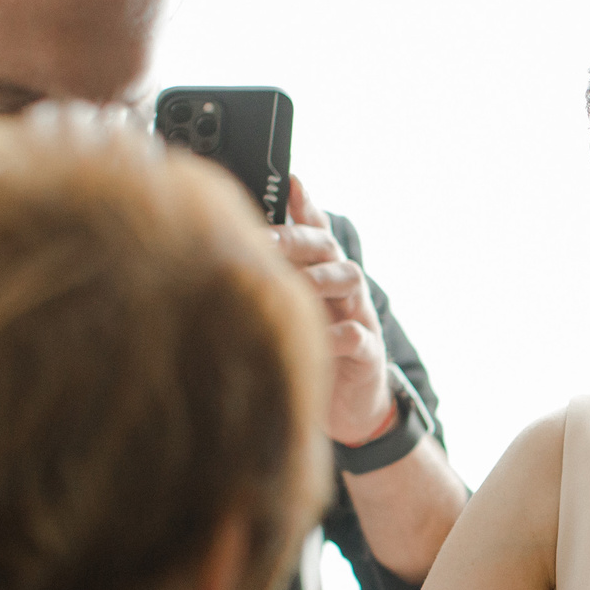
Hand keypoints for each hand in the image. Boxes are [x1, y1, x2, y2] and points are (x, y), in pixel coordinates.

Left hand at [274, 175, 397, 445]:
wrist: (349, 408)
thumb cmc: (309, 354)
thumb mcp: (287, 316)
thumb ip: (267, 285)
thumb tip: (222, 257)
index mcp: (319, 274)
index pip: (314, 230)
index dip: (305, 204)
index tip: (291, 181)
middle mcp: (342, 288)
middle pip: (327, 246)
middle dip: (297, 238)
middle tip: (264, 240)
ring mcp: (358, 316)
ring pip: (349, 278)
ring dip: (320, 277)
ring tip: (295, 284)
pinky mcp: (367, 353)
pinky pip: (356, 335)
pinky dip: (337, 335)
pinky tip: (317, 339)